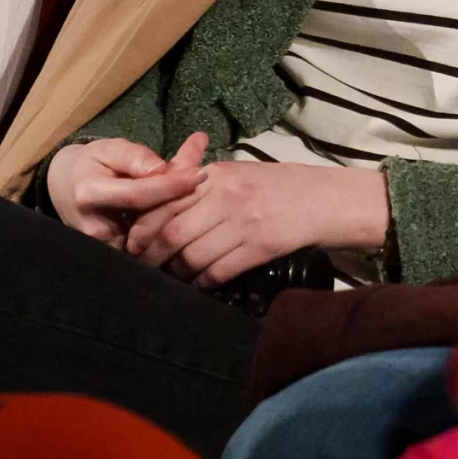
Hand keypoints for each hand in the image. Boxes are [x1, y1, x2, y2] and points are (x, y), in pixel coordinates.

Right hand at [48, 133, 205, 245]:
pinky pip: (153, 249)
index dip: (171, 185)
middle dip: (183, 202)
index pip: (138, 195)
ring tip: (204, 197)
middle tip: (209, 182)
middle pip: (151, 222)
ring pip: (155, 241)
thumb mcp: (110, 149)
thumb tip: (162, 169)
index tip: (201, 173)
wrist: (68, 190)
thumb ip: (135, 157)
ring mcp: (107, 251)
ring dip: (182, 219)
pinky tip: (192, 213)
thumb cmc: (93, 165)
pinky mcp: (119, 262)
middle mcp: (96, 230)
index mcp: (90, 195)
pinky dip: (173, 230)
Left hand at [125, 160, 390, 288]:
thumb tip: (158, 204)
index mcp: (216, 174)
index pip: (164, 202)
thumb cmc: (277, 185)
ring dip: (176, 274)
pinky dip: (202, 282)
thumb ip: (200, 185)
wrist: (325, 199)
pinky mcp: (261, 247)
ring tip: (171, 279)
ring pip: (192, 256)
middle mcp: (226, 196)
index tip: (132, 244)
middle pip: (172, 233)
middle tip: (143, 269)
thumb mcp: (236, 173)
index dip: (142, 228)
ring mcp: (245, 222)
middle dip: (151, 257)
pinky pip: (218, 271)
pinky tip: (199, 284)